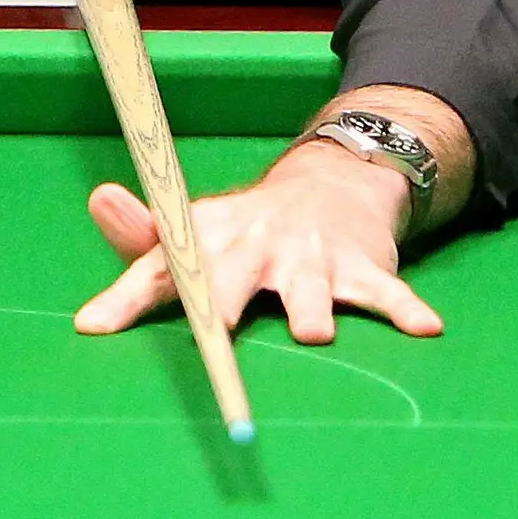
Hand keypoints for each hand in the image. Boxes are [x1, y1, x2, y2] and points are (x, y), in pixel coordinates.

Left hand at [75, 140, 441, 344]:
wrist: (332, 183)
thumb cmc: (247, 231)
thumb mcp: (195, 233)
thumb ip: (143, 251)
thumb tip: (92, 268)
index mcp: (210, 238)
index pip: (161, 265)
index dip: (126, 296)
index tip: (94, 326)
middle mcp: (258, 245)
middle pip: (234, 276)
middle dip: (223, 301)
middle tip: (213, 329)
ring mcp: (312, 257)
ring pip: (310, 288)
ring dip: (312, 309)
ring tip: (314, 336)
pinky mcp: (361, 266)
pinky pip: (386, 292)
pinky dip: (405, 310)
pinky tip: (426, 329)